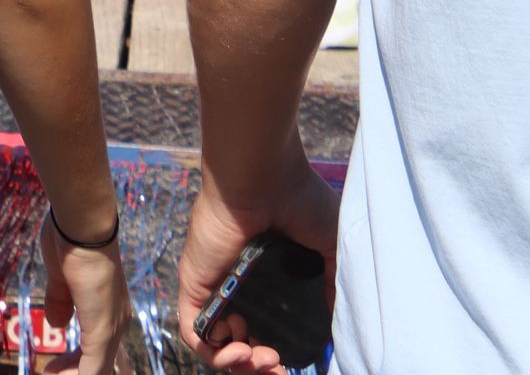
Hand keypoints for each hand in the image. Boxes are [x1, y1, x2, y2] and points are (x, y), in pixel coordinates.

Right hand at [40, 215, 131, 373]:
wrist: (82, 221)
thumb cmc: (71, 237)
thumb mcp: (60, 275)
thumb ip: (60, 300)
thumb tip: (58, 324)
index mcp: (108, 306)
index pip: (98, 347)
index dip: (74, 361)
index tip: (53, 364)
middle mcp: (116, 320)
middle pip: (100, 364)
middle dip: (72, 370)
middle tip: (50, 371)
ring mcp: (111, 328)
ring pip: (98, 371)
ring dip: (72, 374)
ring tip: (49, 374)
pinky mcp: (102, 332)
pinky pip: (92, 372)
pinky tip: (51, 374)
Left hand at [177, 157, 339, 369]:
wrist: (265, 174)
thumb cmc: (300, 199)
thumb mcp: (330, 246)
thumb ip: (333, 283)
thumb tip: (336, 322)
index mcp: (264, 279)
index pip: (262, 331)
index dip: (274, 358)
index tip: (292, 366)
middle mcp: (236, 285)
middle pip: (238, 345)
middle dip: (258, 368)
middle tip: (278, 369)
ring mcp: (213, 285)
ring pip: (215, 344)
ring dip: (240, 364)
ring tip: (264, 358)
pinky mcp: (194, 282)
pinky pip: (193, 331)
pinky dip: (214, 353)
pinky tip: (241, 349)